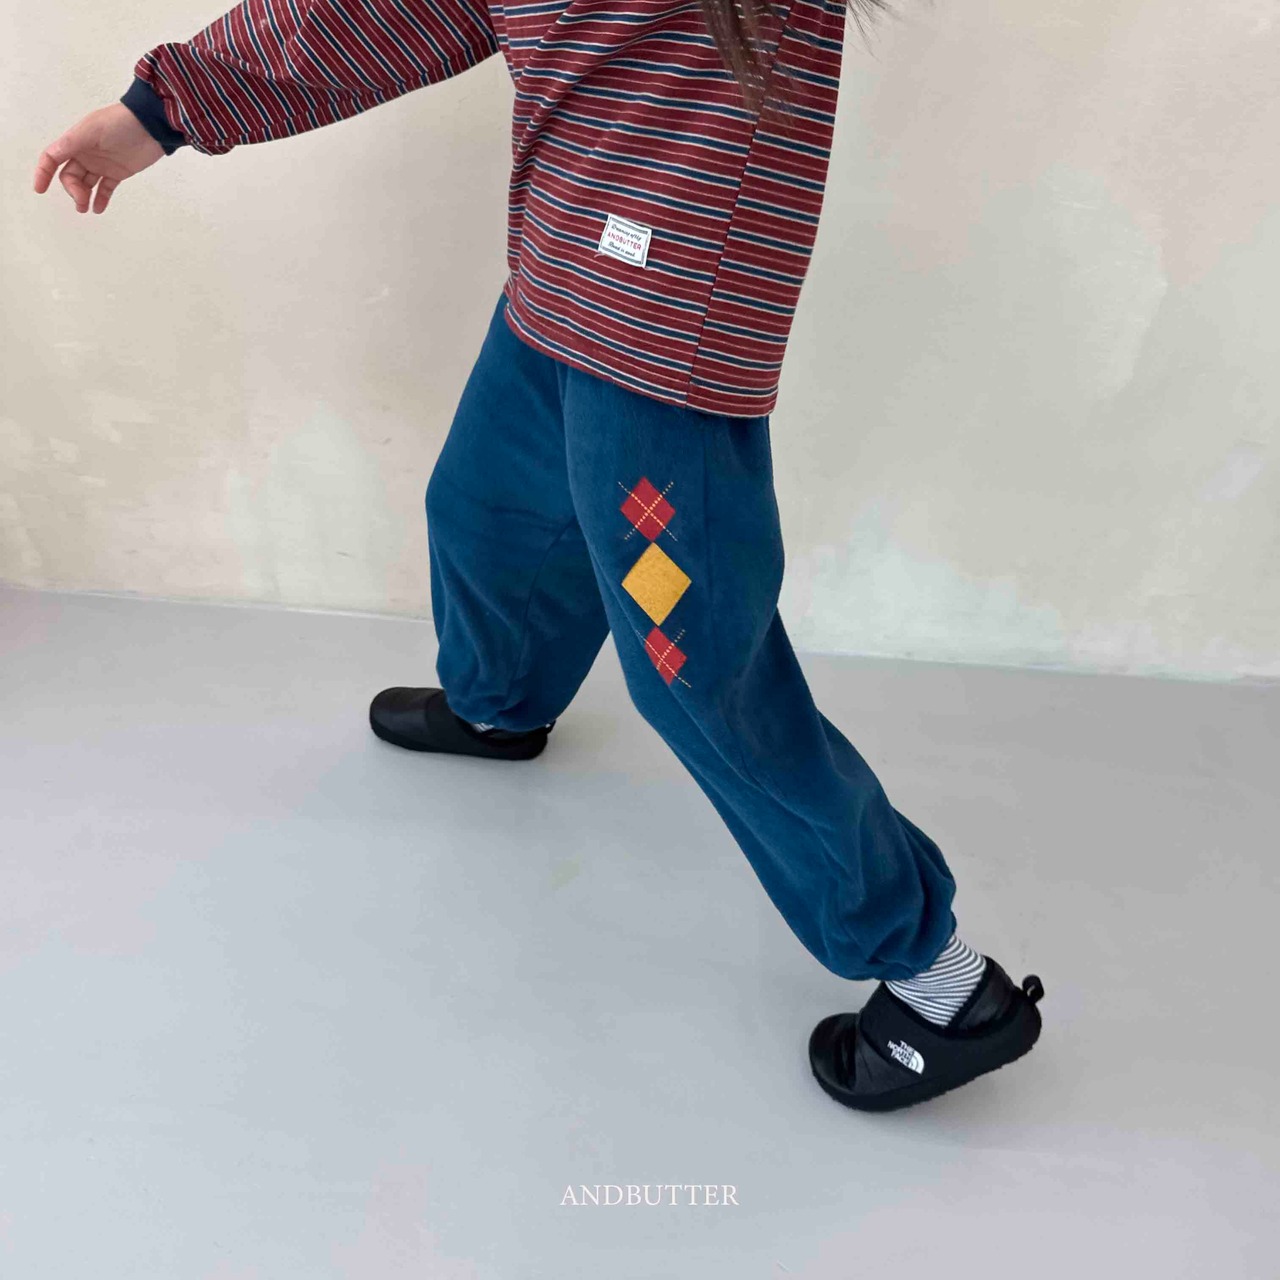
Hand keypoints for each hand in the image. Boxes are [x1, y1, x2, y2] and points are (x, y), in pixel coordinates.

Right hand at [33, 104, 165, 214]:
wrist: (150, 126)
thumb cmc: (119, 123)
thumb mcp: (91, 131)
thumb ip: (71, 144)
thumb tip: (51, 156)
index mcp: (75, 142)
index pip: (52, 158)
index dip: (43, 172)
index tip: (40, 189)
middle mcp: (85, 154)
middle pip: (70, 176)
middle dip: (72, 190)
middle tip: (81, 201)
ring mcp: (101, 164)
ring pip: (85, 184)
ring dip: (83, 197)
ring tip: (86, 208)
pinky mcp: (118, 172)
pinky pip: (105, 188)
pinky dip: (100, 199)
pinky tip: (98, 209)